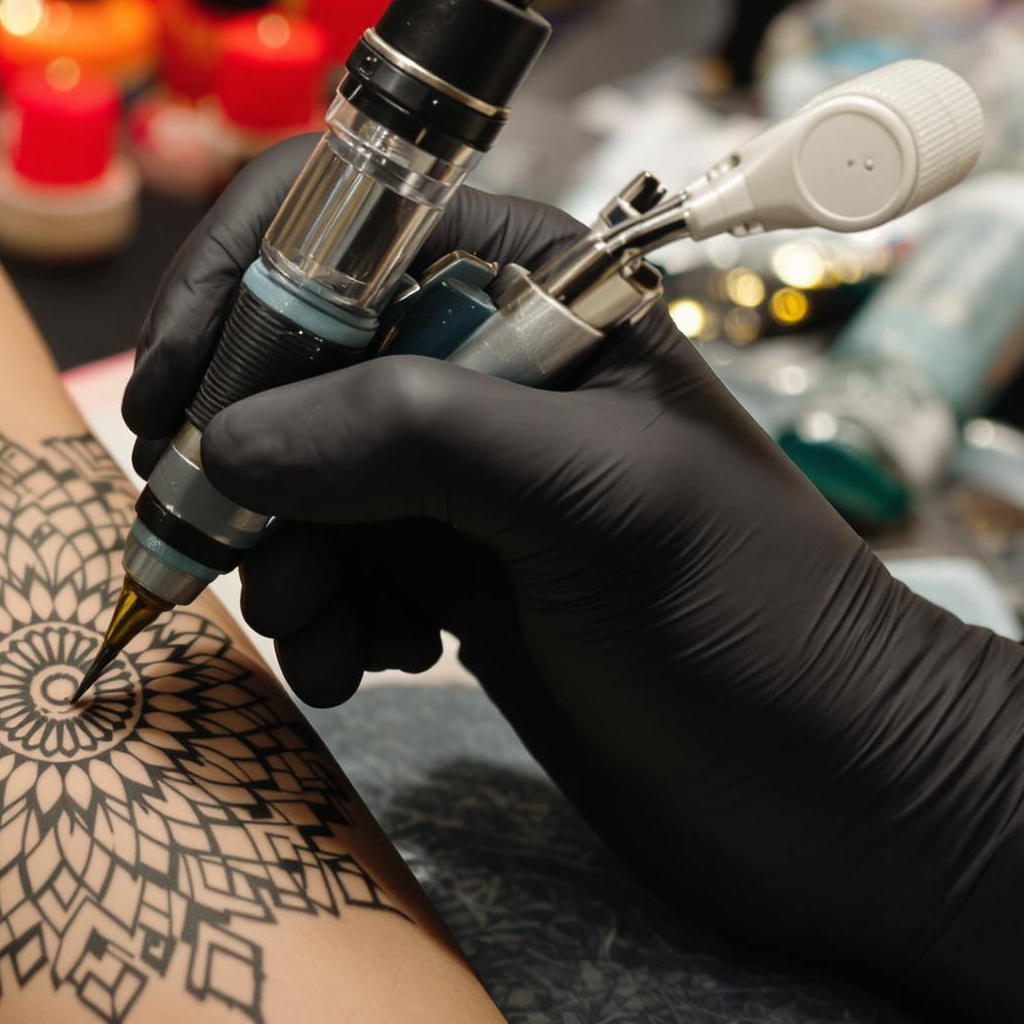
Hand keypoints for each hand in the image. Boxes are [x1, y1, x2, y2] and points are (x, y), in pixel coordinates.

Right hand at [126, 138, 1023, 1023]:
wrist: (847, 798)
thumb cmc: (753, 627)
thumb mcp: (594, 504)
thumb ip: (409, 439)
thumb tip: (225, 443)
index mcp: (534, 289)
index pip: (336, 225)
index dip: (236, 295)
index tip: (176, 409)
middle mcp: (488, 367)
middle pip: (289, 365)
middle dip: (247, 469)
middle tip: (239, 567)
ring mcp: (468, 480)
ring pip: (295, 482)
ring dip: (281, 564)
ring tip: (326, 644)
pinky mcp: (455, 577)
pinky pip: (331, 569)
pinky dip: (322, 622)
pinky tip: (366, 670)